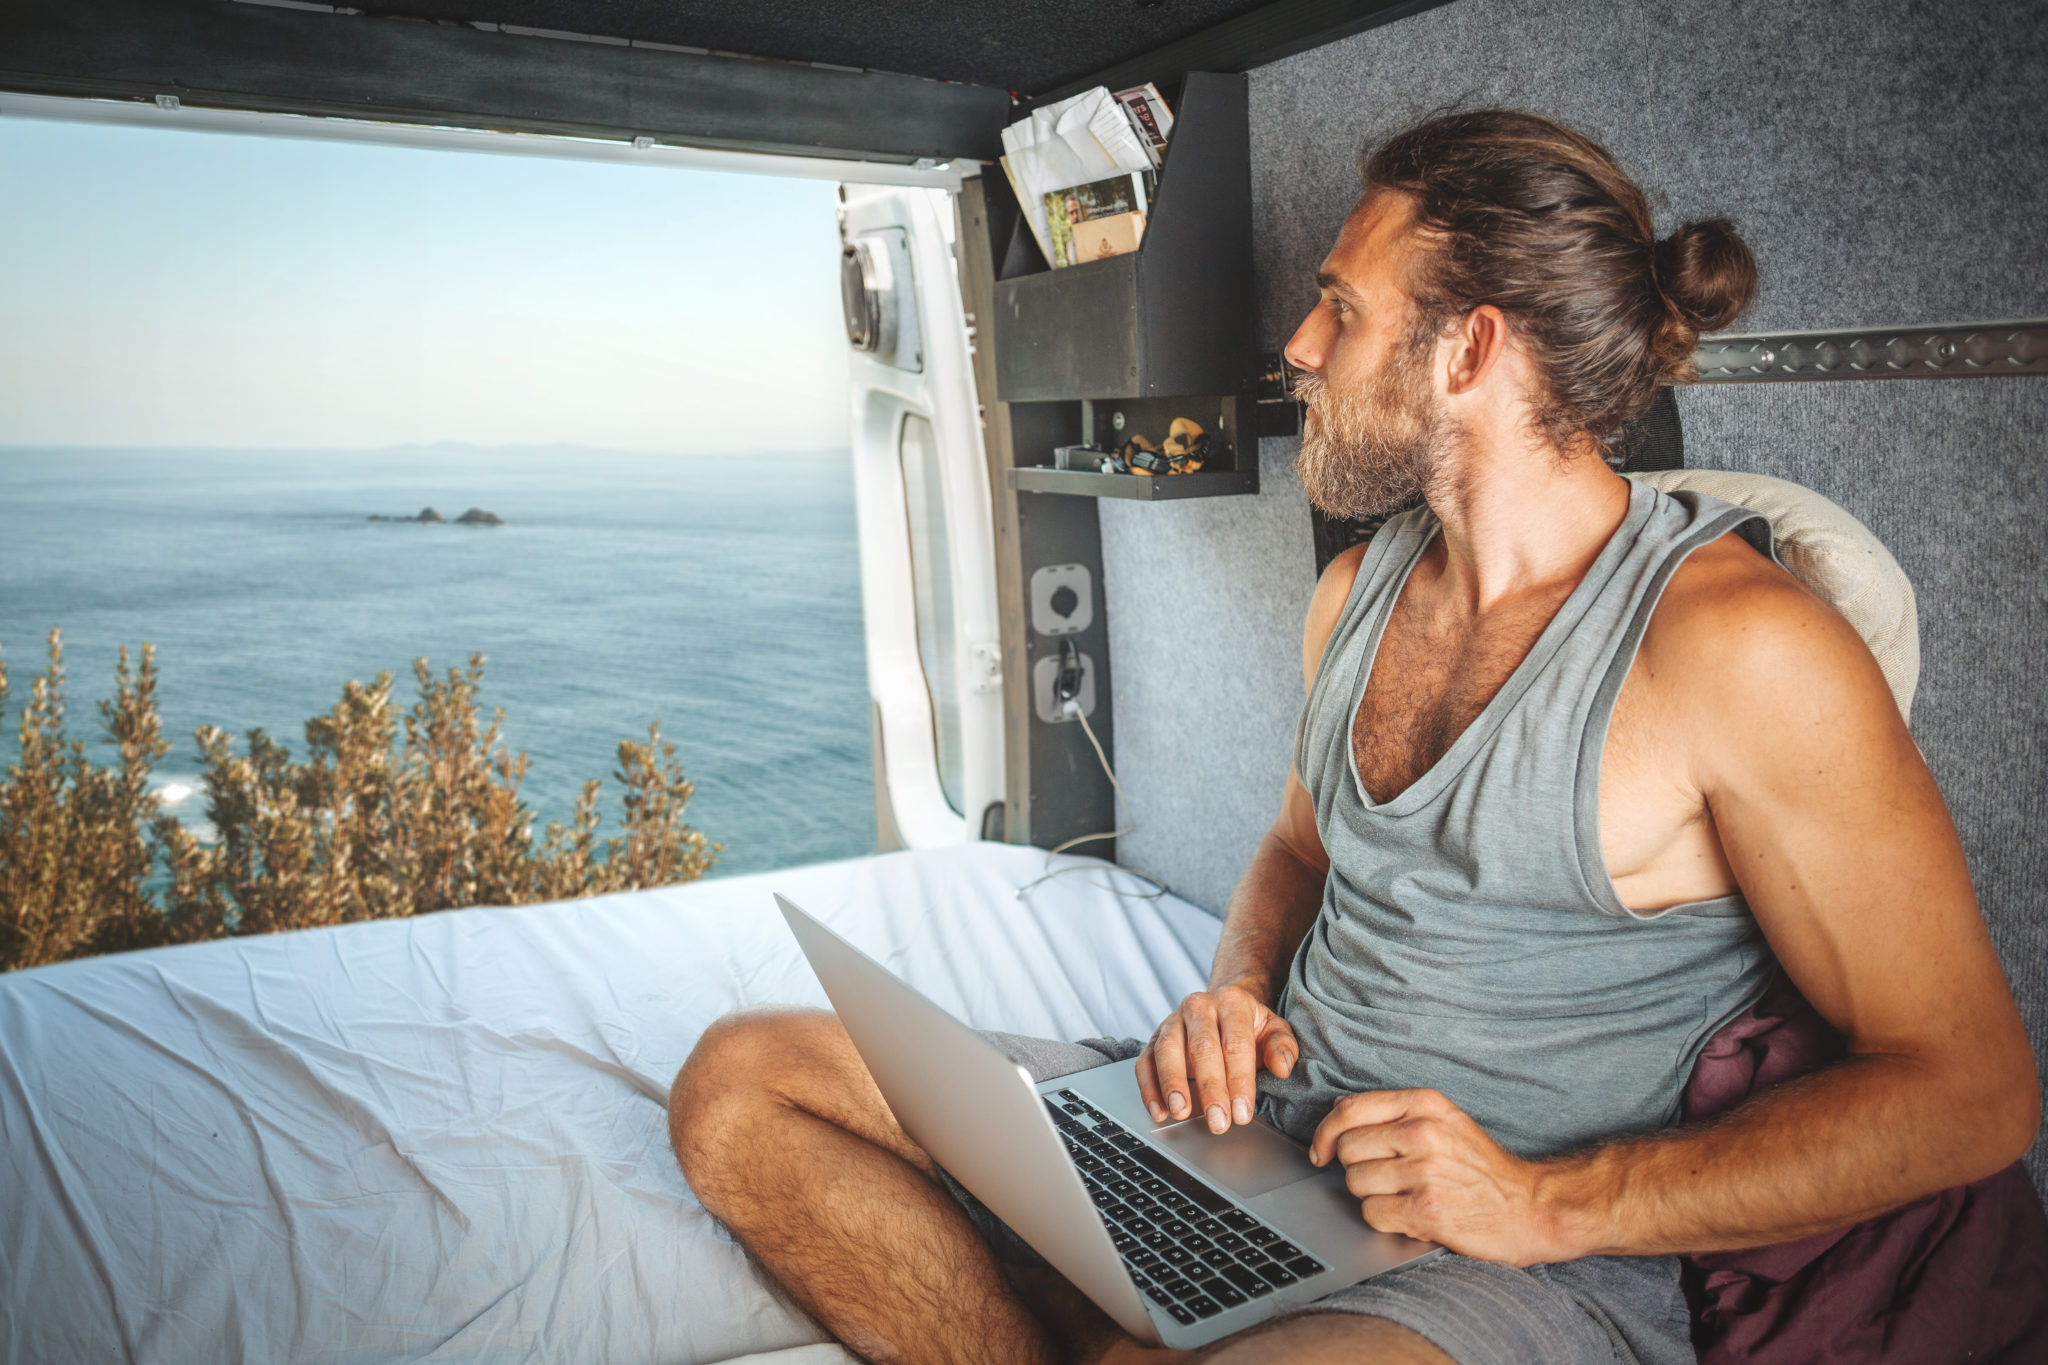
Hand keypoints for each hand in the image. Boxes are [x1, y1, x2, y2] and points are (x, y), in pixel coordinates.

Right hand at [1135, 984, 1298, 1133]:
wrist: (1223, 1010)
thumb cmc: (1250, 1028)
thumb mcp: (1274, 1030)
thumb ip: (1282, 1047)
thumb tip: (1282, 1067)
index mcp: (1232, 1001)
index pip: (1236, 1044)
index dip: (1239, 1081)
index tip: (1242, 1113)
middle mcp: (1199, 1007)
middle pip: (1201, 1048)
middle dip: (1210, 1088)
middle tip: (1218, 1121)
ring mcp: (1172, 1021)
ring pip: (1166, 1050)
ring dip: (1172, 1084)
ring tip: (1180, 1112)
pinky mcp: (1153, 1038)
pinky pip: (1145, 1062)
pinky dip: (1148, 1088)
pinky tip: (1159, 1111)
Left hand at [1309, 1088, 1579, 1265]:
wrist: (1530, 1207)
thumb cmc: (1482, 1168)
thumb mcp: (1445, 1122)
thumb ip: (1396, 1114)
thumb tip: (1340, 1113)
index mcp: (1425, 1104)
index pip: (1349, 1109)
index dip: (1326, 1132)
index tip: (1322, 1151)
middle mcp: (1422, 1133)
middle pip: (1347, 1149)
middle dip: (1357, 1168)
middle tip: (1387, 1179)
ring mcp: (1424, 1172)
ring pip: (1355, 1183)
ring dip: (1373, 1196)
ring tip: (1406, 1196)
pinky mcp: (1426, 1210)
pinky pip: (1372, 1214)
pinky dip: (1386, 1220)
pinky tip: (1413, 1215)